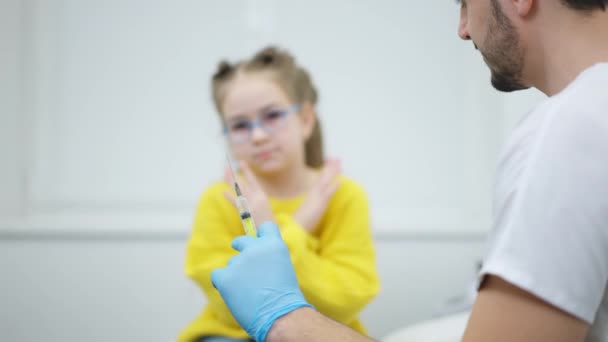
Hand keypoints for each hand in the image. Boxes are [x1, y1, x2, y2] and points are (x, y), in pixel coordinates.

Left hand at [211, 222, 312, 341]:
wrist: (281, 316)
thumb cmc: (284, 297)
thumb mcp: (283, 267)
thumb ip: (269, 256)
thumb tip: (256, 255)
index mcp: (273, 244)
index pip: (264, 228)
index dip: (261, 235)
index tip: (258, 242)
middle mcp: (255, 248)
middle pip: (241, 241)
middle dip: (241, 249)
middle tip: (244, 265)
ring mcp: (239, 262)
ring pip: (231, 264)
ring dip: (236, 275)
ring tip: (249, 292)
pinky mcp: (226, 277)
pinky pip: (217, 275)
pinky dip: (222, 283)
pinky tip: (233, 293)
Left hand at [224, 161, 274, 223]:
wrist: (272, 232)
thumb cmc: (268, 222)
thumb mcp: (263, 208)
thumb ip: (254, 200)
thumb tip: (243, 194)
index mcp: (261, 195)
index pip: (252, 180)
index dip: (246, 171)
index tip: (241, 163)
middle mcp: (257, 198)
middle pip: (242, 184)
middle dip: (233, 176)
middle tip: (226, 168)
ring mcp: (252, 204)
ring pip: (239, 190)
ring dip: (230, 182)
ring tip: (225, 174)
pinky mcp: (247, 213)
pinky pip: (237, 204)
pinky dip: (230, 198)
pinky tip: (223, 192)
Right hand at [293, 159, 341, 231]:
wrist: (293, 229)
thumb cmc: (297, 224)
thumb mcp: (305, 213)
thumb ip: (308, 208)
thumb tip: (311, 205)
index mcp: (310, 196)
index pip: (319, 181)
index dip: (325, 172)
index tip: (329, 162)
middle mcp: (313, 194)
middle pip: (323, 178)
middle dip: (330, 168)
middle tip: (336, 158)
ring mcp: (316, 198)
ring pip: (325, 181)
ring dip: (332, 171)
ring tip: (339, 162)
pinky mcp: (319, 205)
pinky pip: (328, 194)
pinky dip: (334, 187)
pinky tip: (340, 181)